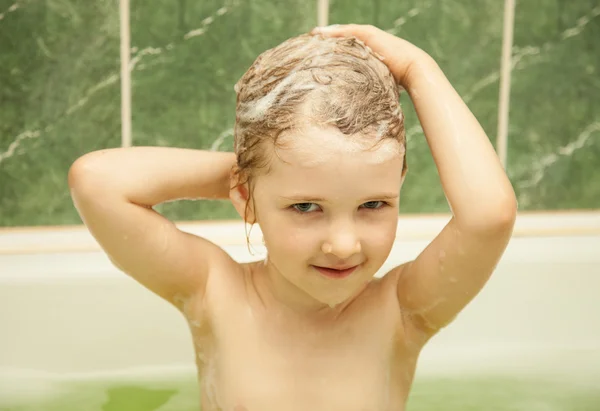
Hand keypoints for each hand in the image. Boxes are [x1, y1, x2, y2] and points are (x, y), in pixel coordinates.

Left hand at [310, 24, 430, 87]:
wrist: (412, 70)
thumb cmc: (397, 82)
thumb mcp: (376, 85)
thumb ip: (366, 90)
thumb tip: (354, 109)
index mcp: (368, 54)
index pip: (346, 49)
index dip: (332, 50)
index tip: (317, 55)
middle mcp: (368, 43)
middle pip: (343, 39)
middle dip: (327, 40)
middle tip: (310, 43)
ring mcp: (369, 37)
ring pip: (344, 33)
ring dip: (328, 33)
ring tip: (313, 35)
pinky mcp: (370, 34)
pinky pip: (348, 31)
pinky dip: (335, 31)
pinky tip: (322, 33)